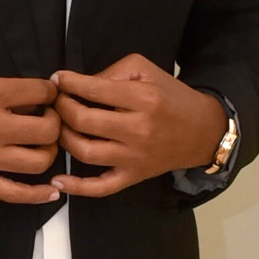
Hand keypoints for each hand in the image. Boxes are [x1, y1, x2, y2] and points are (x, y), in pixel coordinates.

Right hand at [0, 57, 62, 203]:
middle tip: (46, 118)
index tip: (46, 94)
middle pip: (48, 130)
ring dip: (48, 151)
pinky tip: (52, 190)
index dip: (49, 91)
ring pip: (39, 162)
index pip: (41, 93)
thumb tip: (17, 91)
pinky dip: (39, 195)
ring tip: (40, 144)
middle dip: (55, 121)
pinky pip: (15, 194)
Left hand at [53, 57, 226, 198]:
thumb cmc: (171, 98)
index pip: (93, 90)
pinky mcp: (133, 176)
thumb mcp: (147, 70)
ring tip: (58, 126)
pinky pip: (101, 187)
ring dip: (62, 138)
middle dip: (61, 108)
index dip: (68, 83)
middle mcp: (138, 130)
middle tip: (55, 102)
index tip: (56, 80)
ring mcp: (134, 157)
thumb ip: (113, 72)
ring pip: (85, 152)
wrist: (202, 131)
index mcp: (143, 99)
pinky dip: (77, 187)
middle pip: (83, 121)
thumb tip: (80, 85)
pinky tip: (58, 180)